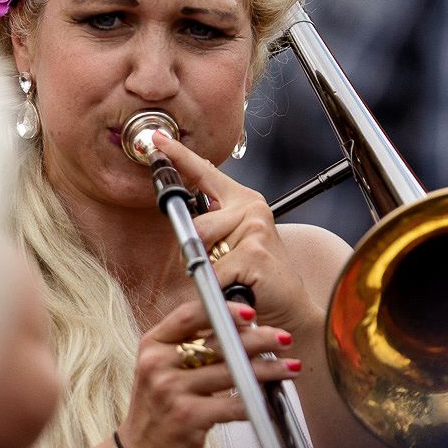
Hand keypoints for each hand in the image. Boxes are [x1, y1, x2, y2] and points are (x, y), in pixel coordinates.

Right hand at [118, 297, 300, 447]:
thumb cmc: (160, 407)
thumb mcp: (162, 368)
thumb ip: (190, 346)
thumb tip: (240, 327)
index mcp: (153, 344)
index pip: (190, 315)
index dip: (223, 309)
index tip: (252, 312)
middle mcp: (158, 364)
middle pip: (217, 343)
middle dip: (259, 339)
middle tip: (285, 338)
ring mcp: (171, 391)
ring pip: (231, 373)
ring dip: (268, 370)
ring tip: (291, 367)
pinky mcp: (186, 417)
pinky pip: (232, 405)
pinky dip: (256, 402)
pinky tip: (271, 401)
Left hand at [150, 131, 320, 333]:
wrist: (290, 307)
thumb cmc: (258, 278)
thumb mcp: (233, 245)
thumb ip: (212, 228)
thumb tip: (182, 227)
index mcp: (243, 201)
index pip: (206, 172)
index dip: (179, 156)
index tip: (156, 140)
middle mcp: (251, 208)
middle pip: (195, 226)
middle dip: (198, 254)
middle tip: (220, 270)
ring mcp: (254, 229)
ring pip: (203, 249)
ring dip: (210, 273)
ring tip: (234, 280)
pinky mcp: (254, 253)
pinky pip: (214, 272)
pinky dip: (220, 289)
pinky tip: (240, 289)